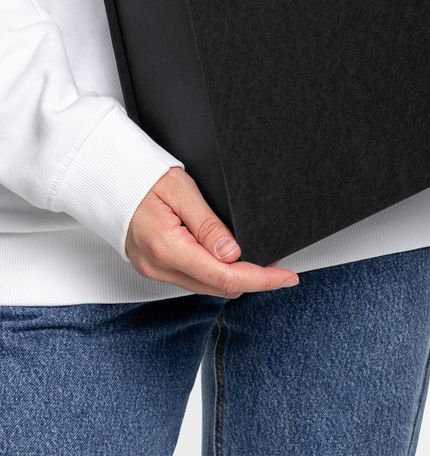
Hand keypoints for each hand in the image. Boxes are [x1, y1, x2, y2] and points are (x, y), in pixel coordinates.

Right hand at [124, 167, 299, 296]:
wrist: (108, 177)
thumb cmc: (141, 178)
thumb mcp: (182, 190)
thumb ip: (208, 224)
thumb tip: (232, 253)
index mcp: (167, 247)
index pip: (224, 276)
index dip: (261, 279)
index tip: (285, 277)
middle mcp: (159, 266)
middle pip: (217, 287)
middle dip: (253, 280)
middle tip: (279, 269)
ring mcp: (154, 269)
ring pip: (205, 286)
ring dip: (234, 278)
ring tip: (260, 264)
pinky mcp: (153, 266)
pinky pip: (192, 278)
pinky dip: (214, 273)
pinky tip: (229, 261)